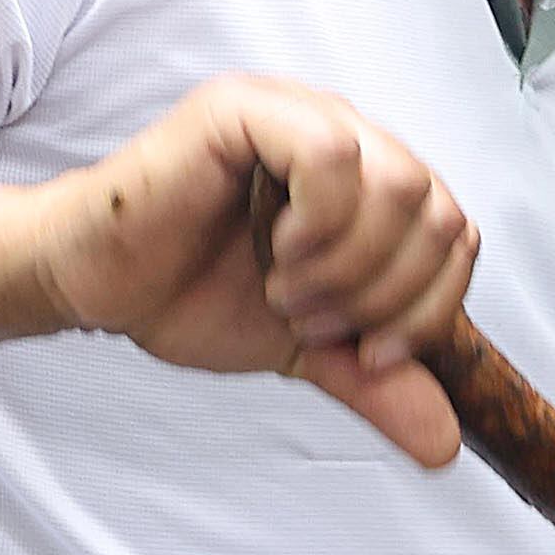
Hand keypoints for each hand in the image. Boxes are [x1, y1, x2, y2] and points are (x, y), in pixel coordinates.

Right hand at [27, 76, 480, 467]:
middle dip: (386, 292)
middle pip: (438, 213)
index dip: (429, 308)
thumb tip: (447, 446)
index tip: (371, 356)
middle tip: (314, 321)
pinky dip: (320, 224)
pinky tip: (276, 254)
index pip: (457, 236)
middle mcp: (347, 136)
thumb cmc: (194, 295)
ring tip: (288, 292)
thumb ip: (380, 383)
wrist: (97, 286)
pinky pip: (332, 154)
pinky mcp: (246, 108)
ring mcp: (299, 114)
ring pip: (400, 184)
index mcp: (371, 182)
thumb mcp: (311, 349)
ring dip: (350, 263)